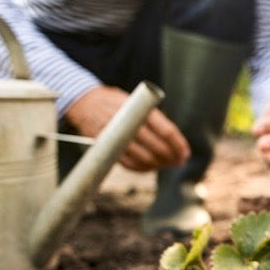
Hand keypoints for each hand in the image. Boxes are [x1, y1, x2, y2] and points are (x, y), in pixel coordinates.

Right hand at [64, 85, 188, 171]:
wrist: (84, 102)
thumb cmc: (116, 102)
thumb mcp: (135, 100)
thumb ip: (153, 117)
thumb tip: (174, 141)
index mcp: (139, 109)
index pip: (166, 131)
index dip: (178, 145)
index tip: (185, 153)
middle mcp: (128, 123)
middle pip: (157, 147)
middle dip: (172, 157)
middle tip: (179, 161)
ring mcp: (116, 137)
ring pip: (144, 158)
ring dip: (159, 165)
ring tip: (167, 164)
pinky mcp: (106, 147)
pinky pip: (128, 164)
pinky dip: (142, 168)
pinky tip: (150, 167)